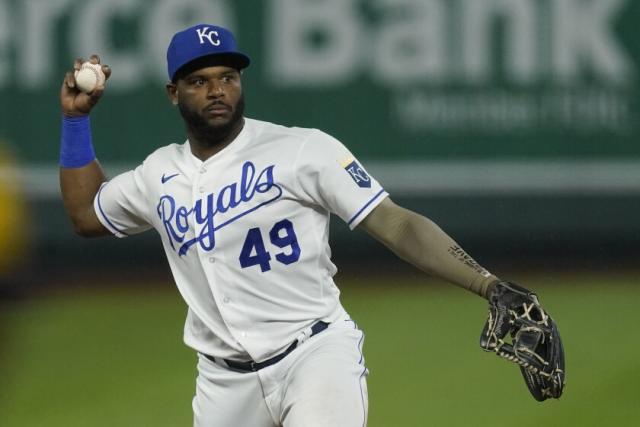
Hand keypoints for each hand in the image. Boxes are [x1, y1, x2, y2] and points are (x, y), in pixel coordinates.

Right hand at [60, 54, 110, 116]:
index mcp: (97, 80)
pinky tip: (72, 86)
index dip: (105, 68)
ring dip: (79, 63)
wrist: (73, 109)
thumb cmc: (85, 105)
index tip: (104, 69)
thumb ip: (96, 94)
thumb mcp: (92, 100)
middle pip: (92, 62)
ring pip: (80, 63)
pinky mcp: (69, 77)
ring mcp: (79, 75)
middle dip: (94, 59)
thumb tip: (101, 86)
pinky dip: (71, 79)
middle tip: (93, 62)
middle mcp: (89, 75)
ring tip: (78, 68)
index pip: (103, 71)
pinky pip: (70, 74)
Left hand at [479, 281, 564, 400]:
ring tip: (548, 393)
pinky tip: (536, 380)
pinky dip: (536, 366)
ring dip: (546, 374)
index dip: (552, 366)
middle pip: (552, 356)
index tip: (552, 380)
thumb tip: (488, 347)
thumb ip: (497, 330)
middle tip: (555, 395)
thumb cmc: (502, 301)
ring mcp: (541, 333)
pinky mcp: (533, 337)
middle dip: (553, 376)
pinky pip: (537, 354)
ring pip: (546, 357)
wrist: (500, 292)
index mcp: (542, 323)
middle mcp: (546, 329)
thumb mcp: (499, 314)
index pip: (550, 349)